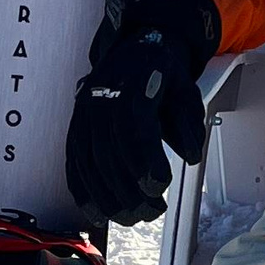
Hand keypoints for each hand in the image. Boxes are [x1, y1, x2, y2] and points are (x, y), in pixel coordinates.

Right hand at [64, 0, 219, 223]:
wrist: (135, 48)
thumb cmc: (162, 72)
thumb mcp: (185, 90)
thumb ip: (188, 123)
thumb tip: (189, 155)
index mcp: (130, 84)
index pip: (132, 128)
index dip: (143, 161)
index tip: (159, 185)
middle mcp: (100, 99)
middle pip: (108, 153)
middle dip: (129, 190)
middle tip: (152, 211)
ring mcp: (83, 115)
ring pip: (89, 164)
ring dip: (109, 198)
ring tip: (133, 216)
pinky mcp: (75, 128)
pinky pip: (74, 164)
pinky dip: (84, 193)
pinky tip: (98, 214)